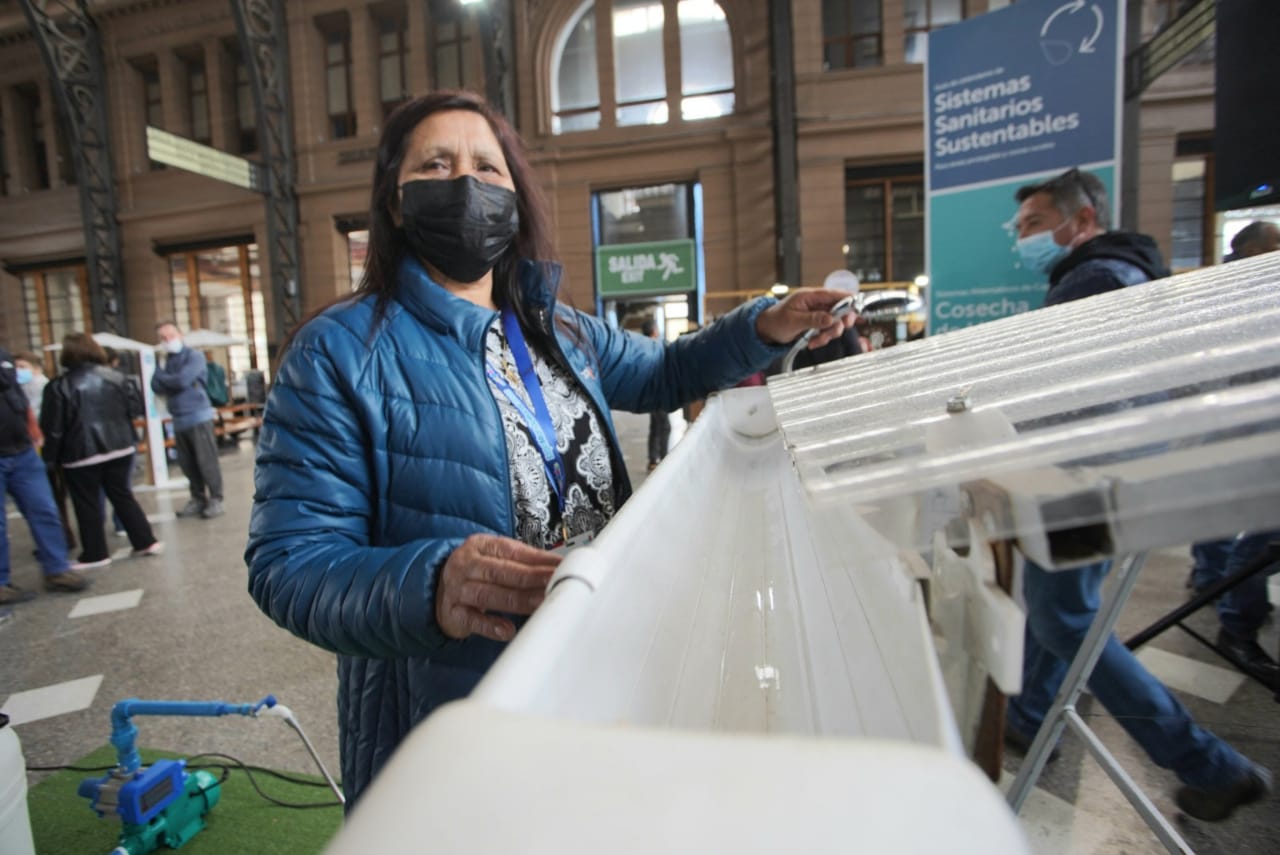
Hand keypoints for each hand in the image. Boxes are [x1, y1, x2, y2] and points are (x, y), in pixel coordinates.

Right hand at [436, 534, 560, 641]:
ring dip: (518, 600)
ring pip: (489, 595)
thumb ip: (523, 561)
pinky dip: (491, 625)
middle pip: (503, 572)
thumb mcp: (495, 558)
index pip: (512, 551)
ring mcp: (458, 589)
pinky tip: (508, 630)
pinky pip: (473, 620)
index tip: (560, 566)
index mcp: (480, 546)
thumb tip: (555, 564)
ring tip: (541, 603)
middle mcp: (467, 566)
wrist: (437, 588)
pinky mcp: (454, 613)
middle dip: (533, 578)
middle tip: (556, 583)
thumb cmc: (475, 572)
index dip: (538, 560)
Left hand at [755, 288, 857, 347]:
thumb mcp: (793, 321)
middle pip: (840, 310)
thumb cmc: (775, 321)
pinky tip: (812, 342)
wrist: (766, 330)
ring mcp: (818, 314)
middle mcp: (816, 303)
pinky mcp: (817, 324)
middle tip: (833, 332)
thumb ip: (813, 319)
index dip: (848, 300)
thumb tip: (830, 318)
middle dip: (838, 323)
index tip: (855, 310)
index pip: (834, 294)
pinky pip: (827, 331)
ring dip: (828, 334)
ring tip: (815, 341)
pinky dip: (822, 338)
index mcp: (810, 296)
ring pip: (835, 323)